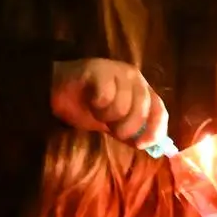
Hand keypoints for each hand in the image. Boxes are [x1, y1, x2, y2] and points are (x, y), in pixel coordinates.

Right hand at [51, 58, 169, 152]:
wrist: (56, 92)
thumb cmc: (87, 108)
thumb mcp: (113, 126)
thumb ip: (132, 134)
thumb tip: (151, 148)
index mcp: (142, 90)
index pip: (159, 110)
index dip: (155, 129)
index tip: (142, 145)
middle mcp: (134, 77)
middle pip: (143, 108)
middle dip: (127, 127)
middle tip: (111, 129)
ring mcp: (117, 70)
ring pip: (123, 105)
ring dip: (107, 116)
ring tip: (96, 110)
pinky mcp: (99, 68)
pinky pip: (106, 96)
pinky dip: (97, 105)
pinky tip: (89, 100)